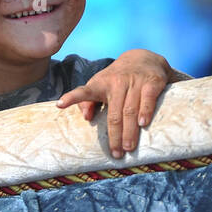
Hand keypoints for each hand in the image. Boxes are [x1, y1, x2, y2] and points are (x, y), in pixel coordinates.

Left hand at [56, 50, 179, 158]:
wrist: (143, 58)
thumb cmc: (116, 78)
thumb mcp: (99, 85)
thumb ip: (88, 101)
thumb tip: (86, 118)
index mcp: (100, 85)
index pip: (83, 92)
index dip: (71, 98)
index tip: (59, 104)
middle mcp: (116, 83)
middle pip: (114, 114)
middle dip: (114, 135)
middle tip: (116, 153)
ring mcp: (134, 82)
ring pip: (130, 110)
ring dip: (130, 131)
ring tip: (129, 148)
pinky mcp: (152, 82)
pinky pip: (148, 99)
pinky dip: (146, 111)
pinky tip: (144, 124)